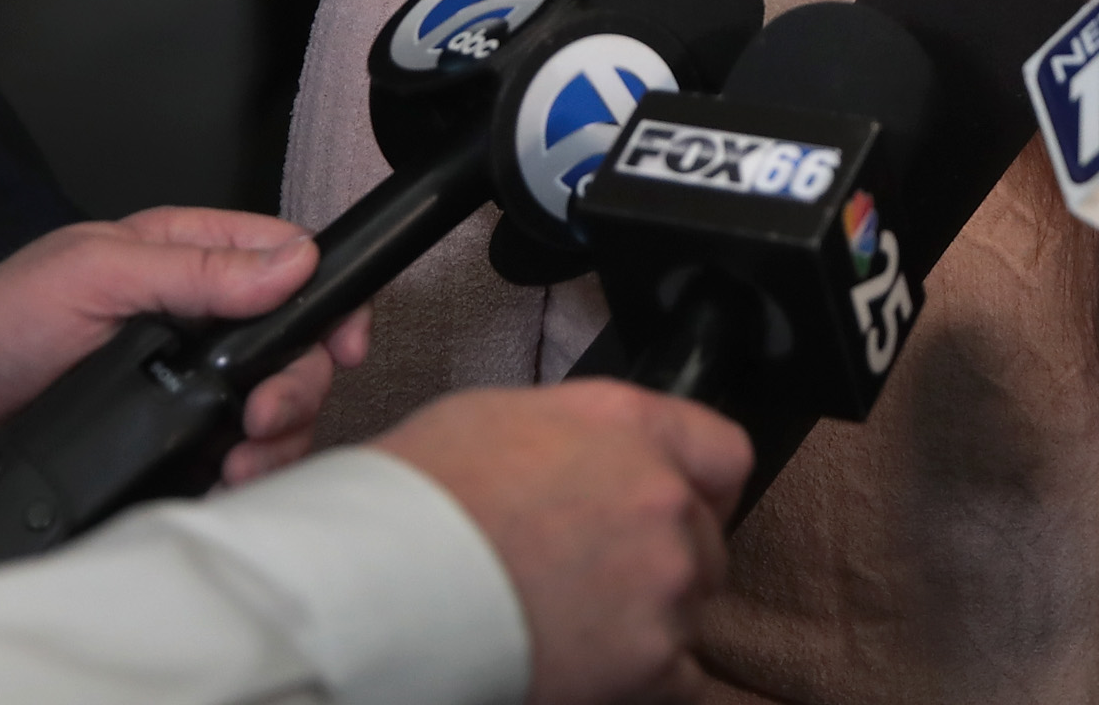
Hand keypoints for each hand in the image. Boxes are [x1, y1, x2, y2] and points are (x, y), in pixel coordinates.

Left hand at [0, 209, 364, 498]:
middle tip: (261, 417)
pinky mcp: (165, 442)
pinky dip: (242, 474)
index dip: (327, 300)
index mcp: (182, 258)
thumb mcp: (92, 274)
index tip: (339, 344)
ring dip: (274, 437)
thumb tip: (291, 262)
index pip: (287, 261)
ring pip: (272, 406)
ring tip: (240, 461)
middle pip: (292, 346)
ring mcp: (182, 385)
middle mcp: (193, 320)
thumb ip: (195, 269)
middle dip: (296, 385)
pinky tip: (222, 481)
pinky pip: (231, 457)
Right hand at [375, 383, 750, 704]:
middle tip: (590, 584)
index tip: (680, 513)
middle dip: (660, 563)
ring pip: (688, 611)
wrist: (375, 584)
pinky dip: (641, 682)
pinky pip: (680, 679)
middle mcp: (661, 493)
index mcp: (626, 425)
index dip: (700, 489)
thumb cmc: (414, 501)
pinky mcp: (651, 659)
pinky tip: (584, 671)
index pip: (722, 453)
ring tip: (566, 628)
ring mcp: (663, 579)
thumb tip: (590, 464)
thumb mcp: (500, 420)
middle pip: (704, 540)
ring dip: (644, 624)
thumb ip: (579, 438)